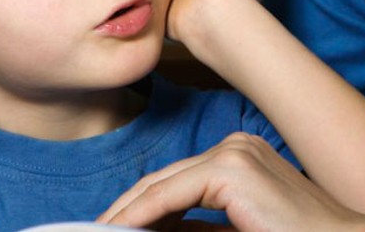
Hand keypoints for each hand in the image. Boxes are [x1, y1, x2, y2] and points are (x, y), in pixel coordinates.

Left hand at [99, 132, 364, 231]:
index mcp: (240, 161)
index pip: (174, 187)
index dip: (136, 214)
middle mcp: (234, 147)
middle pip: (161, 185)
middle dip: (124, 215)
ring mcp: (234, 153)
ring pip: (159, 189)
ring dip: (125, 217)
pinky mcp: (232, 168)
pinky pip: (168, 195)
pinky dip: (137, 217)